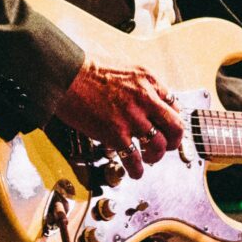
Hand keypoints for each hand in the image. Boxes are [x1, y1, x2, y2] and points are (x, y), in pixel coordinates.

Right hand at [53, 59, 183, 178]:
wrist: (66, 75)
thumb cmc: (88, 71)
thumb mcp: (125, 70)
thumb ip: (140, 86)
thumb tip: (148, 104)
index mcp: (149, 80)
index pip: (175, 105)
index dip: (172, 120)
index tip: (167, 127)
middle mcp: (146, 99)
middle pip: (175, 127)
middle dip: (175, 141)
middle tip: (168, 146)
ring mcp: (132, 118)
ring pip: (159, 146)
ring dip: (156, 156)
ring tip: (148, 158)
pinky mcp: (116, 134)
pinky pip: (134, 159)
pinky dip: (137, 170)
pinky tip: (135, 171)